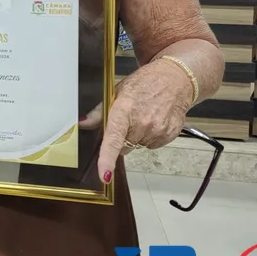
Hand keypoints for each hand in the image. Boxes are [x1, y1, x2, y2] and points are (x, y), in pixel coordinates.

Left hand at [96, 58, 192, 183]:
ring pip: (138, 146)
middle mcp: (142, 123)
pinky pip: (152, 145)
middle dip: (122, 137)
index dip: (107, 159)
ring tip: (144, 115)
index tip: (104, 175)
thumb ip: (100, 112)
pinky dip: (150, 136)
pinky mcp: (169, 136)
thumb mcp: (117, 92)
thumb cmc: (143, 84)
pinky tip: (154, 120)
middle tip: (129, 119)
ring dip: (137, 136)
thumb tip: (83, 124)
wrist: (174, 80)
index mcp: (124, 110)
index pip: (113, 140)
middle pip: (123, 146)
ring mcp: (157, 130)